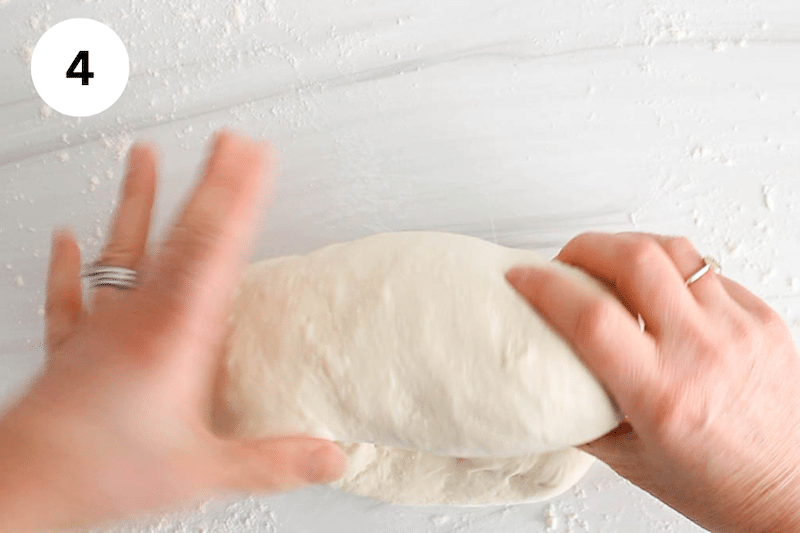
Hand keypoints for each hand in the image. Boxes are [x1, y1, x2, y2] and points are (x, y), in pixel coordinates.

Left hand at [0, 132, 343, 531]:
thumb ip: (273, 460)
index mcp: (177, 335)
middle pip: (181, 236)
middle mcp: (139, 318)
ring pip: (124, 250)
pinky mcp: (72, 345)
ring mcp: (102, 326)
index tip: (257, 159)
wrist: (22, 485)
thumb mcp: (203, 471)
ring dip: (137, 201)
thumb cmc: (101, 471)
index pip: (217, 251)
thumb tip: (331, 456)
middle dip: (210, 184)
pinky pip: (71, 295)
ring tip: (144, 156)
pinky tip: (65, 239)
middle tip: (228, 143)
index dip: (240, 199)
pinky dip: (70, 265)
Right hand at [507, 233, 799, 532]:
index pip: (590, 316)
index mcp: (661, 394)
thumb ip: (582, 411)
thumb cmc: (719, 485)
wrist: (791, 493)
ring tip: (612, 265)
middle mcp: (703, 353)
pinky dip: (673, 271)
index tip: (523, 277)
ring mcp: (739, 329)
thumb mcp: (630, 458)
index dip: (545, 285)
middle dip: (586, 246)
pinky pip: (708, 270)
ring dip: (630, 248)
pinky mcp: (764, 318)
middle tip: (569, 261)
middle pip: (634, 259)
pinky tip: (661, 291)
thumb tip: (547, 374)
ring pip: (675, 250)